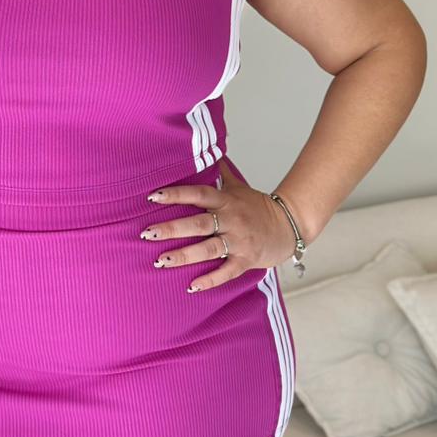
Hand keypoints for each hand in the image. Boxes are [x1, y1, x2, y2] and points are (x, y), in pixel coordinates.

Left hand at [140, 155, 296, 290]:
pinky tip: (191, 286)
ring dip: (184, 255)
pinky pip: (226, 272)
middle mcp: (231, 220)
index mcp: (226, 201)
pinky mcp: (246, 260)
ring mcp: (239, 241)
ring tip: (161, 260)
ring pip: (208, 249)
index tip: (152, 196)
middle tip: (147, 233)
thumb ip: (221, 172)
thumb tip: (209, 150)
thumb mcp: (240, 187)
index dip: (176, 195)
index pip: (198, 194)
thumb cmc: (258, 207)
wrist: (289, 225)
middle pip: (198, 224)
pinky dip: (210, 280)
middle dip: (172, 228)